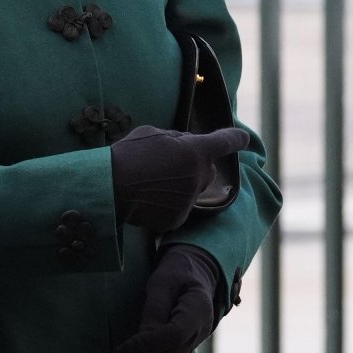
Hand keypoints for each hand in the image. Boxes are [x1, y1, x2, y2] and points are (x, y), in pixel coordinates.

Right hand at [110, 124, 248, 232]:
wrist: (109, 187)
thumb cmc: (128, 154)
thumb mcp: (152, 133)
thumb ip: (176, 139)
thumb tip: (186, 144)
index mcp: (195, 152)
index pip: (225, 142)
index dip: (236, 138)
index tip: (244, 138)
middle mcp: (198, 177)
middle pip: (207, 171)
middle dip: (195, 167)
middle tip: (170, 164)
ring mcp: (189, 201)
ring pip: (191, 190)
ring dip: (179, 185)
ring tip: (150, 182)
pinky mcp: (178, 219)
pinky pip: (178, 208)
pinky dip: (168, 204)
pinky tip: (147, 198)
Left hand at [111, 244, 222, 352]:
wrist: (195, 273)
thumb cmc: (177, 272)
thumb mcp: (162, 281)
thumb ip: (155, 307)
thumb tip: (142, 336)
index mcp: (199, 308)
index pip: (174, 335)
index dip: (147, 345)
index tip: (121, 349)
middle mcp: (201, 329)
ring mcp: (196, 339)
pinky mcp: (187, 344)